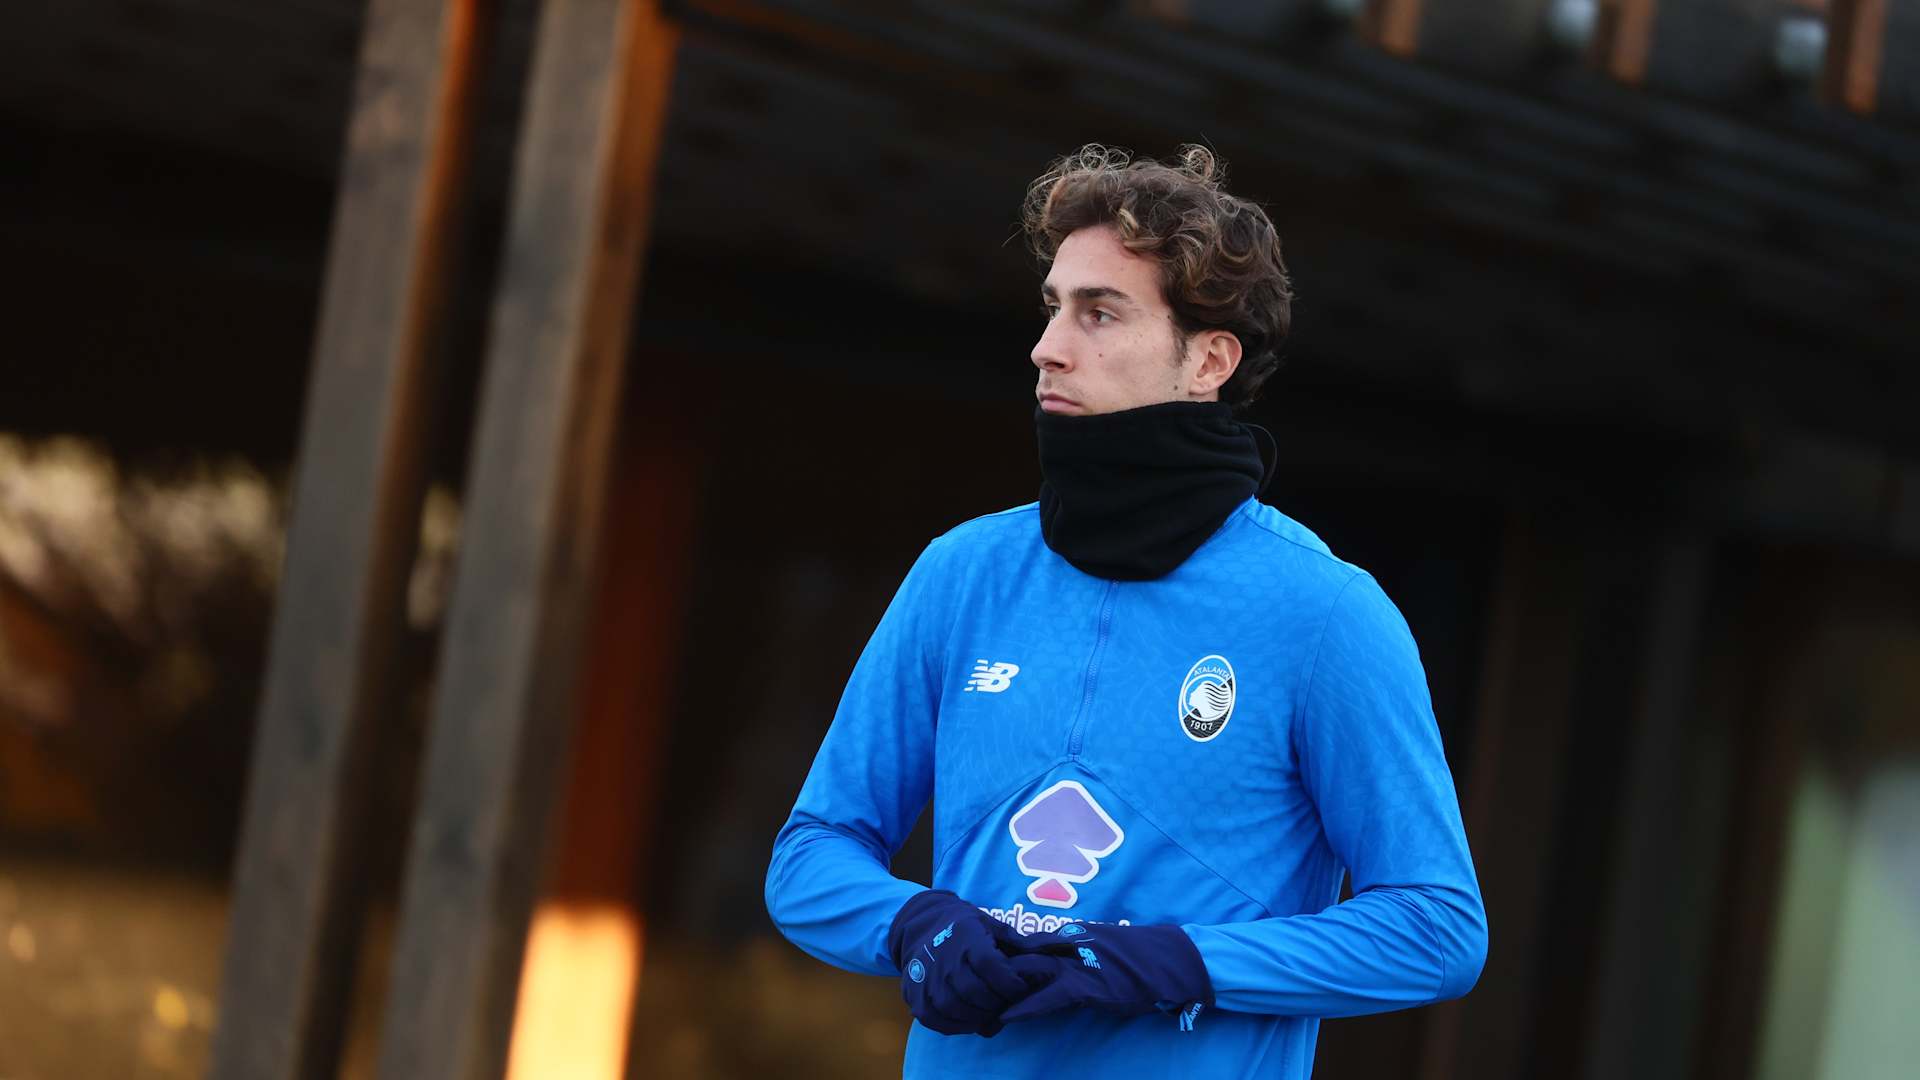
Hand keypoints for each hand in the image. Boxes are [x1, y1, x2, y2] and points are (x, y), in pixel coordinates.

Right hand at [886, 890, 1051, 1036]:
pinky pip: (941, 1022)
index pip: (994, 968)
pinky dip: (960, 1025)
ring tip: (991, 1010)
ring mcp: (927, 981)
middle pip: (978, 994)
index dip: (1012, 984)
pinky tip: (971, 1017)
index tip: (1020, 988)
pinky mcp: (917, 998)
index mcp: (967, 939)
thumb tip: (1060, 951)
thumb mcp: (992, 924)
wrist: (922, 926)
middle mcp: (945, 960)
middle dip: (999, 1002)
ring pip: (960, 1010)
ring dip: (981, 1016)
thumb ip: (1022, 942)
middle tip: (1007, 1002)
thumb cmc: (965, 927)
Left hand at [998, 921, 1212, 1024]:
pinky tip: (1008, 1016)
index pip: (1023, 943)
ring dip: (1002, 992)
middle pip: (1017, 957)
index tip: (977, 968)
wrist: (1167, 959)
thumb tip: (1052, 966)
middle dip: (992, 975)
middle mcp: (1067, 945)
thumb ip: (1073, 954)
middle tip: (969, 992)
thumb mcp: (1098, 950)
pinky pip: (1050, 996)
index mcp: (1068, 936)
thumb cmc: (1137, 957)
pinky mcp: (1088, 985)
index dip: (999, 956)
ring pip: (1028, 975)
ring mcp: (1076, 964)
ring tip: (978, 1009)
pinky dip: (1027, 1006)